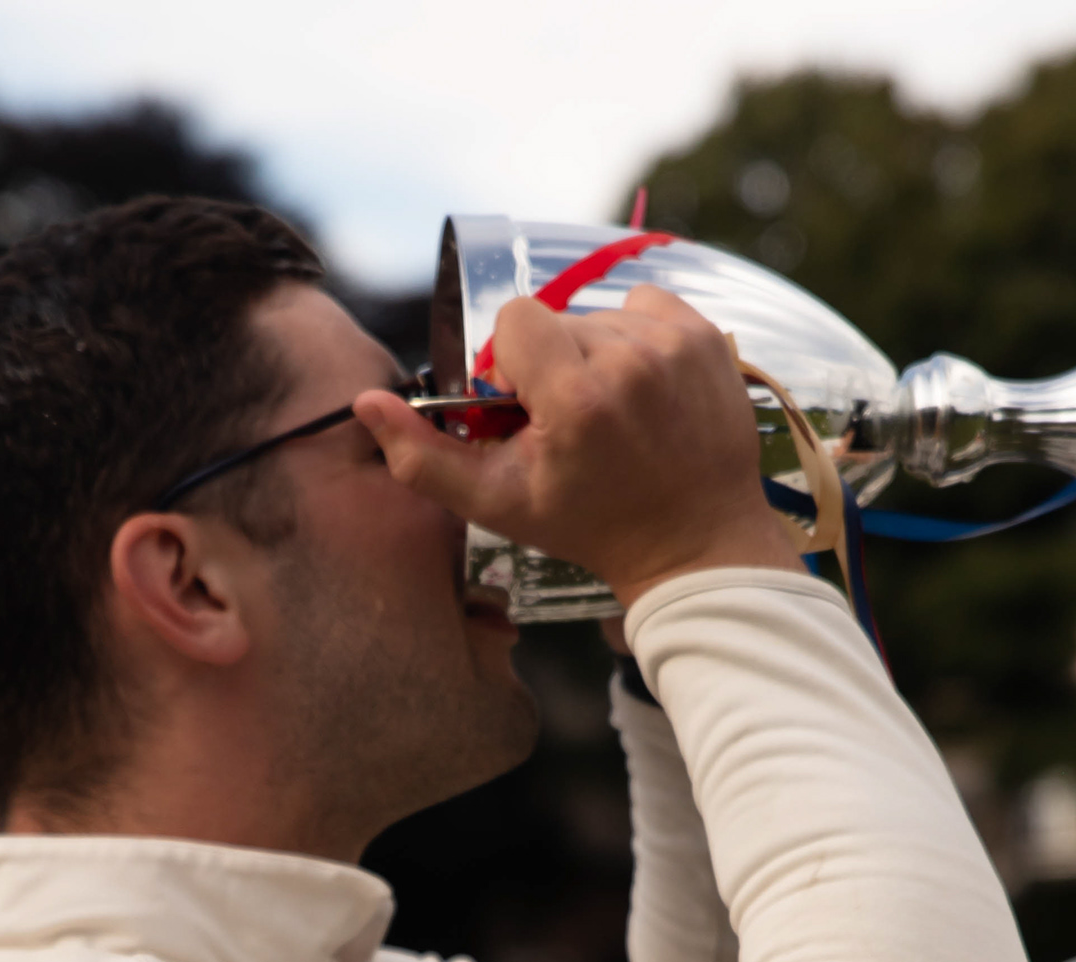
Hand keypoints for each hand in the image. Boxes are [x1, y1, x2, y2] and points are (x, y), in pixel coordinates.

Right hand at [353, 285, 801, 606]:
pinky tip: (643, 388)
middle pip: (557, 320)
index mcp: (575, 398)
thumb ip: (424, 457)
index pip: (515, 320)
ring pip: (601, 314)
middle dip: (553, 363)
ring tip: (613, 412)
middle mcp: (629, 360)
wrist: (694, 542)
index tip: (531, 409)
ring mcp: (676, 346)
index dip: (513, 365)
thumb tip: (366, 404)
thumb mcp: (499, 504)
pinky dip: (637, 338)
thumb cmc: (592, 525)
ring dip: (596, 354)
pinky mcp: (709, 339)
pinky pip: (648, 306)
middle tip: (574, 423)